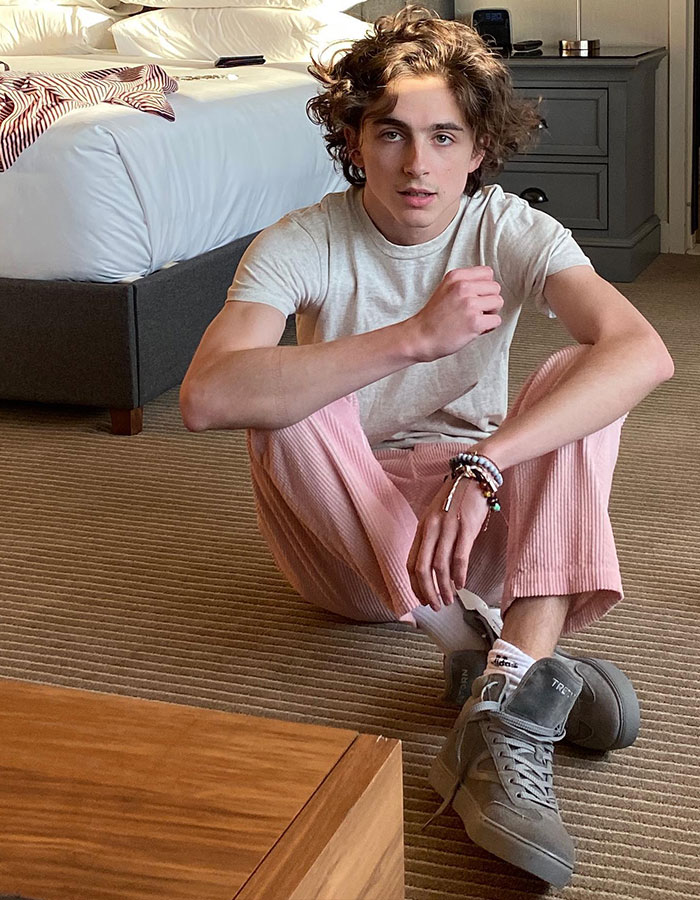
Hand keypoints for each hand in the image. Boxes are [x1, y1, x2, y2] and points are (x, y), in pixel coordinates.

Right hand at [407, 266, 502, 362]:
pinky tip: (475, 329)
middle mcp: (463, 287)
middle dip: (489, 301)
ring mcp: (469, 304)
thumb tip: (488, 286)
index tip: (476, 297)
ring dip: (490, 314)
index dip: (485, 287)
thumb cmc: (433, 318)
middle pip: (495, 288)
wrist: (420, 337)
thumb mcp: (446, 289)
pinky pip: (496, 320)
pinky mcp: (474, 321)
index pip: (487, 273)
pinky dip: (488, 327)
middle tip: (475, 311)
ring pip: (498, 302)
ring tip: (474, 319)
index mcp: (456, 277)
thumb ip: (465, 283)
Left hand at [407, 473, 488, 611]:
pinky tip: (461, 585)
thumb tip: (433, 564)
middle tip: (434, 606)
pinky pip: (459, 557)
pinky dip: (459, 575)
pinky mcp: (466, 528)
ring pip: (441, 566)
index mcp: (422, 527)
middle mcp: (431, 529)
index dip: (414, 584)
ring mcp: (448, 528)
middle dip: (427, 592)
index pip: (411, 562)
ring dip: (444, 588)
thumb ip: (432, 536)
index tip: (420, 598)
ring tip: (448, 600)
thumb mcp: (437, 514)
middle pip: (423, 568)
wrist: (474, 475)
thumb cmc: (457, 497)